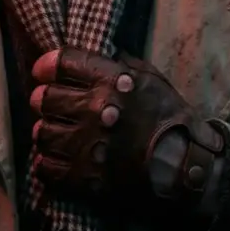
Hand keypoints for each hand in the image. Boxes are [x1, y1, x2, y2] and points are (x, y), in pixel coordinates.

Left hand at [29, 47, 228, 230]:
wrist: (187, 170)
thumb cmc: (170, 119)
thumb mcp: (149, 79)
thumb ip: (118, 64)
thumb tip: (97, 51)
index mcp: (110, 81)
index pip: (62, 63)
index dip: (46, 66)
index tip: (43, 73)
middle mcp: (95, 110)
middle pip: (44, 98)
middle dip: (44, 100)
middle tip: (50, 105)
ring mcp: (88, 146)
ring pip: (41, 133)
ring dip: (46, 132)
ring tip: (55, 134)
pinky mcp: (85, 179)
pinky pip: (46, 168)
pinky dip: (48, 164)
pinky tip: (57, 160)